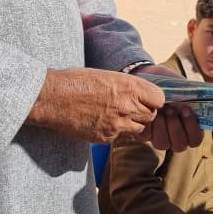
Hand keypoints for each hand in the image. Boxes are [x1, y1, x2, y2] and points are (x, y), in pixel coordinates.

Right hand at [26, 68, 164, 143]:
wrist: (52, 97)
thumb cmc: (76, 81)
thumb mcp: (108, 75)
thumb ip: (127, 86)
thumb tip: (140, 93)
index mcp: (130, 86)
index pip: (159, 99)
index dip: (153, 99)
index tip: (146, 99)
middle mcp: (127, 106)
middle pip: (151, 115)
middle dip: (144, 113)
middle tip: (130, 108)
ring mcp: (117, 124)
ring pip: (138, 129)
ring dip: (132, 124)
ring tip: (115, 115)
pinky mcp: (106, 137)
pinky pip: (119, 137)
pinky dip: (114, 131)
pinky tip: (101, 121)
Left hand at [130, 64, 202, 150]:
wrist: (150, 79)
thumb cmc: (170, 84)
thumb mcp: (182, 85)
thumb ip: (191, 93)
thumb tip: (198, 94)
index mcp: (189, 126)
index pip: (195, 139)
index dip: (192, 129)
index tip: (186, 109)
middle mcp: (175, 135)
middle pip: (179, 146)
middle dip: (175, 128)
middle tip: (171, 109)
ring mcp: (159, 136)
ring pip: (162, 144)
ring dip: (162, 128)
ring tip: (159, 110)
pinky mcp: (143, 133)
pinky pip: (146, 136)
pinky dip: (147, 123)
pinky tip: (148, 110)